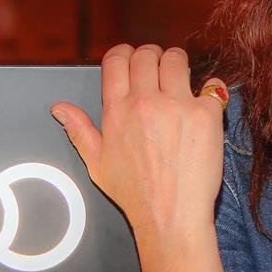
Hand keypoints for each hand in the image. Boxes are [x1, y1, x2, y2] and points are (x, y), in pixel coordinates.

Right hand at [51, 44, 227, 246]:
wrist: (170, 217)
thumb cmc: (135, 194)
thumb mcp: (96, 164)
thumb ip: (78, 130)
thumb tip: (60, 108)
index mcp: (117, 111)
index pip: (117, 59)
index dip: (125, 54)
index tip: (132, 59)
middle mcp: (145, 103)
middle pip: (147, 54)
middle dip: (153, 57)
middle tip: (159, 71)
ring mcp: (177, 106)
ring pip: (178, 60)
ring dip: (179, 65)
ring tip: (181, 82)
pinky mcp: (205, 115)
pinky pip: (212, 85)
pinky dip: (211, 90)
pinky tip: (206, 102)